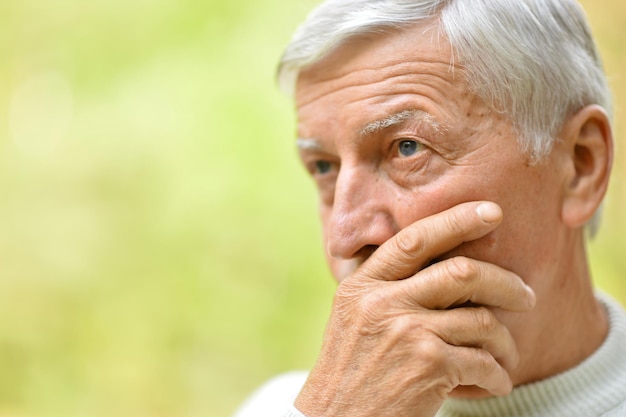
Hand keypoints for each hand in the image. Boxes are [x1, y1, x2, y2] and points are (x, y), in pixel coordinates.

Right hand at [294, 201, 535, 416]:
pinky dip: (497, 375)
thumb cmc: (350, 370)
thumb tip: (438, 262)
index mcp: (362, 286)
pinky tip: (494, 384)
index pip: (414, 240)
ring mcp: (407, 332)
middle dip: (504, 282)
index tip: (491, 212)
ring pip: (481, 320)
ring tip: (505, 356)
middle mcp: (383, 302)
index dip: (456, 221)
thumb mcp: (353, 317)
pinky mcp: (428, 366)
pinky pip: (483, 361)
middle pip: (461, 273)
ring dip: (505, 342)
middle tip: (525, 295)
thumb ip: (384, 288)